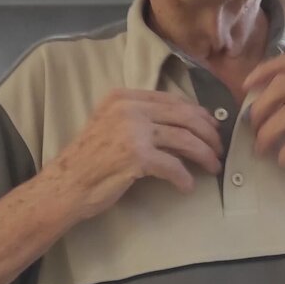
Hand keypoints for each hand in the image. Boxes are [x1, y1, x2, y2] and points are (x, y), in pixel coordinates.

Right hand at [45, 89, 221, 219]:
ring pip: (184, 139)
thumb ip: (140, 119)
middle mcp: (129, 108)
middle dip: (208, 134)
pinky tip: (187, 186)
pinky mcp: (136, 156)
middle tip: (218, 149)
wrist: (65, 184)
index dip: (197, 113)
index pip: (171, 99)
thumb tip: (181, 127)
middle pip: (184, 116)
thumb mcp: (111, 126)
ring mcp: (132, 131)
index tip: (211, 127)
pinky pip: (173, 166)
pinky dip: (184, 177)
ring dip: (204, 154)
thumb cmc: (88, 160)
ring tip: (213, 167)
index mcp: (123, 97)